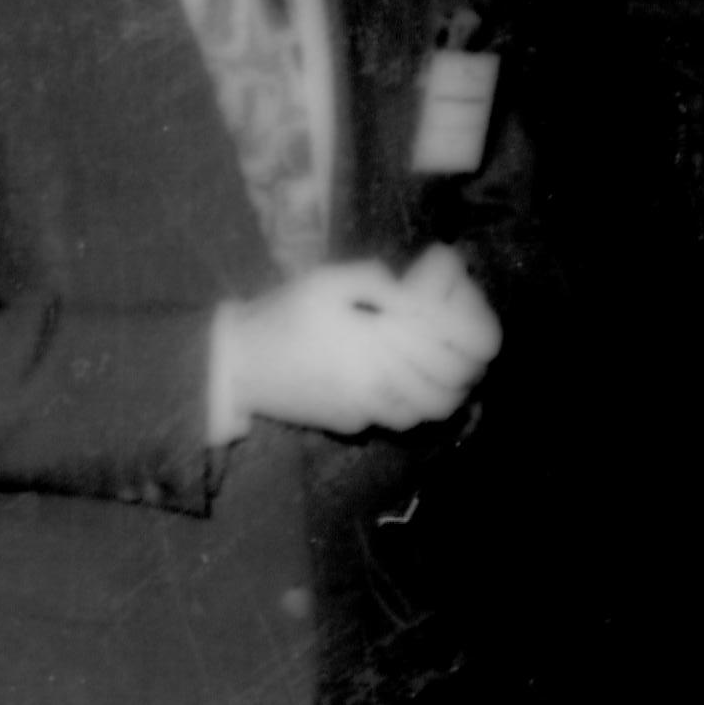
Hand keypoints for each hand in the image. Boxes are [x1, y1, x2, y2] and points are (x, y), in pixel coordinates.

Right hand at [230, 251, 498, 434]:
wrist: (237, 364)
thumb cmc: (281, 315)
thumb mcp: (325, 281)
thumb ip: (373, 279)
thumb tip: (410, 290)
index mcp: (378, 343)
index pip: (444, 347)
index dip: (465, 329)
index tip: (462, 312)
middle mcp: (380, 384)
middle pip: (448, 388)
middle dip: (465, 366)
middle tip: (466, 344)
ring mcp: (366, 410)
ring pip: (427, 412)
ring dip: (445, 390)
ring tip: (443, 366)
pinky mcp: (349, 425)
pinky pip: (396, 420)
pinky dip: (412, 405)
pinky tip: (403, 381)